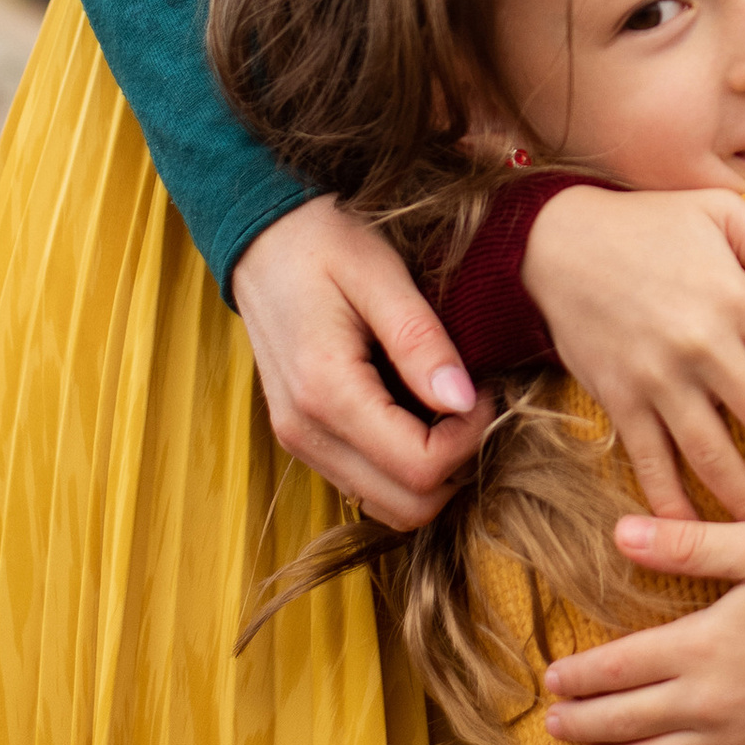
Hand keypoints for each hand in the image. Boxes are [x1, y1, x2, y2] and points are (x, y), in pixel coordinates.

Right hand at [235, 196, 491, 527]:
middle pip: (407, 506)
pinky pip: (367, 482)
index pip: (418, 468)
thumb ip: (420, 340)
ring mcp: (300, 442)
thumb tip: (463, 400)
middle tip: (472, 399)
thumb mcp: (379, 272)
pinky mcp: (304, 439)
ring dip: (431, 469)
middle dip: (457, 463)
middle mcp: (306, 433)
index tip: (484, 387)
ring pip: (388, 504)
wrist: (261, 238)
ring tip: (446, 401)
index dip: (470, 438)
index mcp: (325, 392)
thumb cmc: (323, 241)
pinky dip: (402, 463)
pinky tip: (416, 407)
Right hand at [525, 188, 744, 527]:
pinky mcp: (620, 401)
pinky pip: (650, 464)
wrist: (556, 243)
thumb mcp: (720, 215)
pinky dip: (671, 504)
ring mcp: (657, 380)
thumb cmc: (649, 224)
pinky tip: (694, 536)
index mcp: (734, 298)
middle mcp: (700, 346)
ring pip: (713, 455)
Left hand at [544, 517, 744, 744]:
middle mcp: (710, 703)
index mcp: (702, 645)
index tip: (551, 681)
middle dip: (583, 724)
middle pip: (627, 722)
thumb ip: (687, 545)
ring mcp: (739, 742)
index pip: (619, 668)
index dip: (580, 677)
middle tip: (551, 726)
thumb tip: (619, 533)